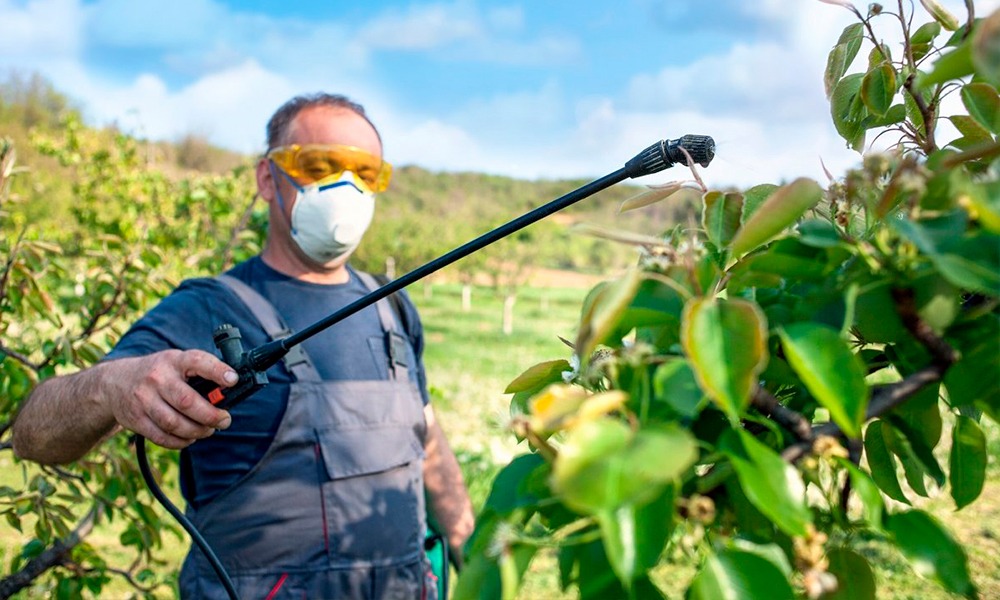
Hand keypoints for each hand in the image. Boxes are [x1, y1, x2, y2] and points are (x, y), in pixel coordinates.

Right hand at [105, 349, 235, 448]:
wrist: (114, 382)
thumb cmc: (158, 373)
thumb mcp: (176, 363)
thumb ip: (199, 374)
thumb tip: (229, 392)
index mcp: (173, 361)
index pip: (197, 361)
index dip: (217, 370)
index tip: (233, 380)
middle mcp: (156, 378)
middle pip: (187, 402)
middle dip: (212, 416)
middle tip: (224, 420)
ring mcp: (143, 400)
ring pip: (176, 424)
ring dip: (198, 431)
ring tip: (208, 430)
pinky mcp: (136, 420)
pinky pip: (163, 437)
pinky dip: (181, 441)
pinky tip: (190, 437)